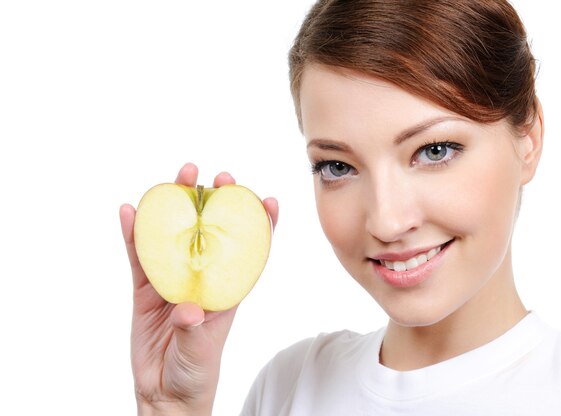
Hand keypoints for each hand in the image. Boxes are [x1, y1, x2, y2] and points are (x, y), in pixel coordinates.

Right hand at [119, 163, 278, 414]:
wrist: (165, 392)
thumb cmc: (195, 371)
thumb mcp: (201, 352)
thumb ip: (194, 330)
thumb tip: (188, 311)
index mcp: (226, 290)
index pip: (247, 252)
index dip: (259, 225)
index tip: (267, 200)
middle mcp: (202, 278)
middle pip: (209, 233)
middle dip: (215, 202)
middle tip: (218, 177)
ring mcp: (172, 280)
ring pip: (174, 236)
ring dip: (175, 207)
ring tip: (177, 178)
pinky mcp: (145, 289)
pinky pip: (139, 257)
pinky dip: (133, 234)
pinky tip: (130, 211)